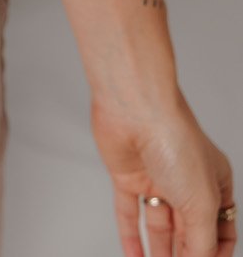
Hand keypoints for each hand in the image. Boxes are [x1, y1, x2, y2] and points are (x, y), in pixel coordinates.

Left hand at [91, 85, 235, 256]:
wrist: (135, 108)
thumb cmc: (176, 142)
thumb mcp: (202, 204)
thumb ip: (201, 243)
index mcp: (216, 183)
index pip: (221, 229)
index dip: (215, 253)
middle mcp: (187, 181)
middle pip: (188, 231)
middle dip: (185, 256)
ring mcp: (157, 178)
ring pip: (159, 226)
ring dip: (159, 253)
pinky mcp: (128, 176)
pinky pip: (128, 213)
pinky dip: (130, 237)